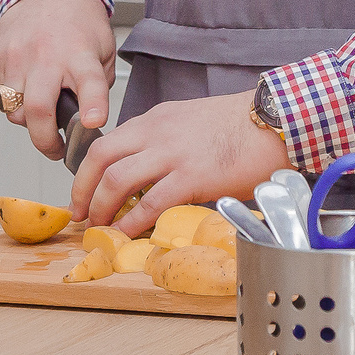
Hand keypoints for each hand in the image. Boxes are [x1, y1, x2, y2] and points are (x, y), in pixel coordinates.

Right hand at [0, 0, 115, 158]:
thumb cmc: (79, 22)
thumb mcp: (103, 50)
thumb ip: (97, 86)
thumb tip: (86, 121)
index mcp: (80, 54)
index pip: (89, 82)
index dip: (93, 106)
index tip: (93, 124)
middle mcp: (46, 54)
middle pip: (38, 108)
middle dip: (45, 140)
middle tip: (55, 149)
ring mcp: (17, 55)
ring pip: (13, 108)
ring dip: (27, 119)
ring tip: (41, 108)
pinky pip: (0, 94)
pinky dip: (13, 100)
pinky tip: (27, 87)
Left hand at [69, 91, 285, 235]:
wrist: (275, 121)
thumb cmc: (241, 126)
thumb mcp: (191, 123)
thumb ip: (167, 143)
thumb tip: (152, 176)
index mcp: (156, 119)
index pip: (108, 142)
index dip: (88, 171)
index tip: (84, 191)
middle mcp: (156, 132)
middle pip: (100, 158)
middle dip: (82, 189)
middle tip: (79, 212)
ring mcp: (172, 154)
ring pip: (116, 180)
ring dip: (101, 208)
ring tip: (100, 228)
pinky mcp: (191, 176)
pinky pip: (150, 203)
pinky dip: (132, 222)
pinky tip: (127, 235)